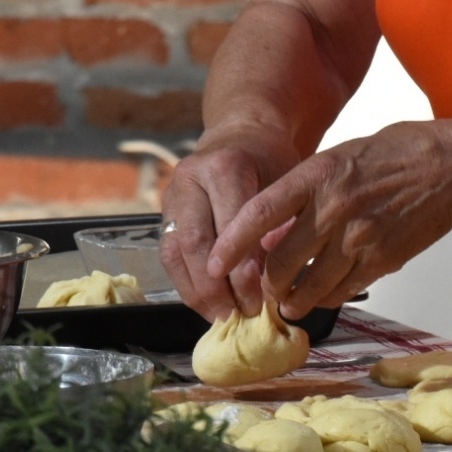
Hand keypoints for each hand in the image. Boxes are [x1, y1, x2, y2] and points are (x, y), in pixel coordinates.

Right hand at [160, 130, 298, 320]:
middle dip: (216, 286)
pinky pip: (168, 255)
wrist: (241, 134)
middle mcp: (190, 179)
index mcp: (225, 166)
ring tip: (221, 317)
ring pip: (174, 252)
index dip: (241, 269)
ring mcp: (172, 196)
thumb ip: (279, 224)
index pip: (230, 226)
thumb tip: (272, 278)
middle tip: (240, 315)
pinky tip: (207, 304)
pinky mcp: (164, 213)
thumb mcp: (287, 182)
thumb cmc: (272, 161)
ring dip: (196, 291)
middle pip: (195, 242)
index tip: (258, 300)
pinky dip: (187, 284)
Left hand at [207, 120, 451, 320]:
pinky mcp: (383, 261)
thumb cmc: (395, 156)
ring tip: (287, 302)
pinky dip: (324, 298)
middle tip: (261, 290)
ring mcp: (360, 238)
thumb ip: (305, 192)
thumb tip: (273, 232)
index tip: (213, 263)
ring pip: (308, 286)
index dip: (231, 244)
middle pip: (280, 263)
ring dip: (291, 300)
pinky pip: (340, 291)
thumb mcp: (340, 157)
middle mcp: (335, 208)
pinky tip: (321, 294)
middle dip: (264, 284)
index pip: (260, 215)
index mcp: (319, 175)